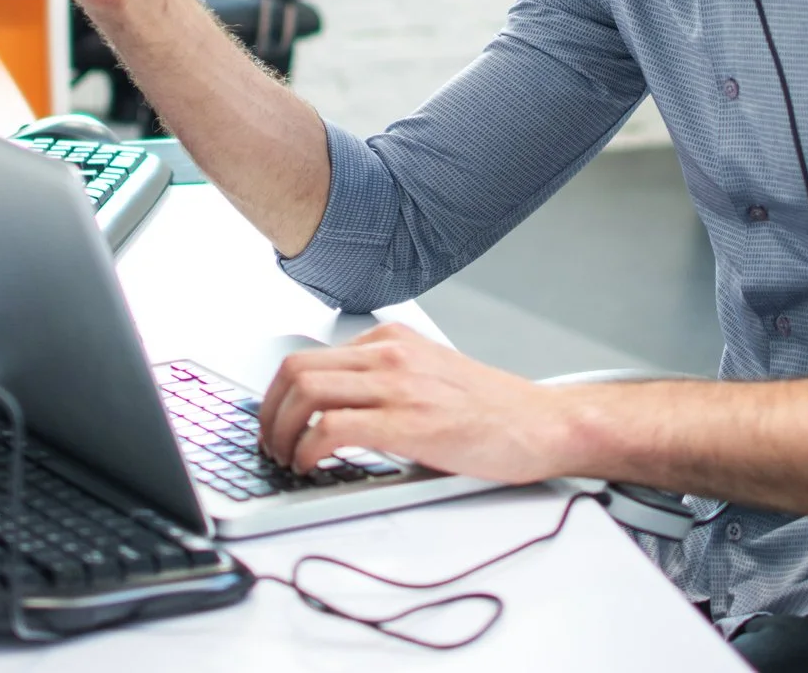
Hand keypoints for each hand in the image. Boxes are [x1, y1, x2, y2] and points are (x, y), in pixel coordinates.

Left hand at [258, 323, 574, 484]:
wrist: (539, 423)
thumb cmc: (491, 408)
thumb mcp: (430, 373)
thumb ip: (384, 379)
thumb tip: (331, 409)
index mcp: (392, 341)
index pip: (309, 356)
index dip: (278, 396)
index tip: (274, 422)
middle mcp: (390, 355)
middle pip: (295, 369)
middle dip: (268, 412)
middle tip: (269, 444)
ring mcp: (398, 386)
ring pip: (306, 392)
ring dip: (281, 432)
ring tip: (286, 458)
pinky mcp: (408, 422)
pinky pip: (333, 428)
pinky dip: (308, 450)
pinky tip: (311, 466)